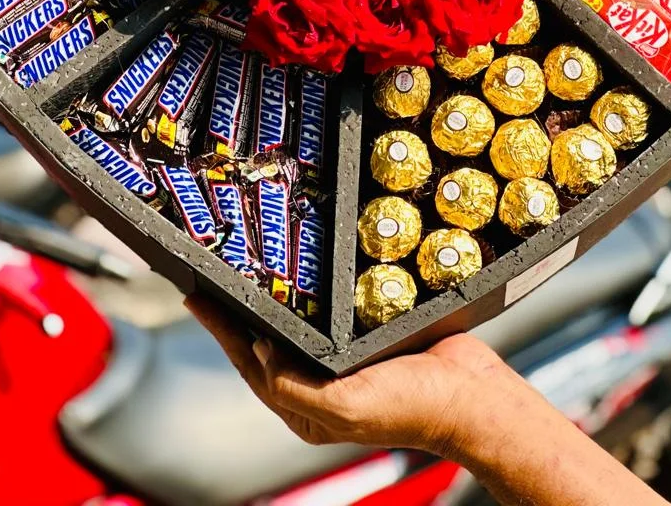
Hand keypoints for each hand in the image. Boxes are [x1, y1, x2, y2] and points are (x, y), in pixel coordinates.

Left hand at [186, 294, 510, 453]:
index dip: (223, 330)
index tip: (197, 297)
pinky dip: (314, 288)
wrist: (473, 395)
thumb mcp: (348, 406)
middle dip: (241, 310)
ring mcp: (346, 357)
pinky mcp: (370, 333)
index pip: (252, 362)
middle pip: (269, 339)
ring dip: (276, 294)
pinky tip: (309, 266)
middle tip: (217, 271)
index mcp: (308, 407)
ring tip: (254, 261)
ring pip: (299, 321)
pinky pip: (332, 307)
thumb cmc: (416, 408)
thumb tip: (261, 351)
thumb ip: (298, 386)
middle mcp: (322, 382)